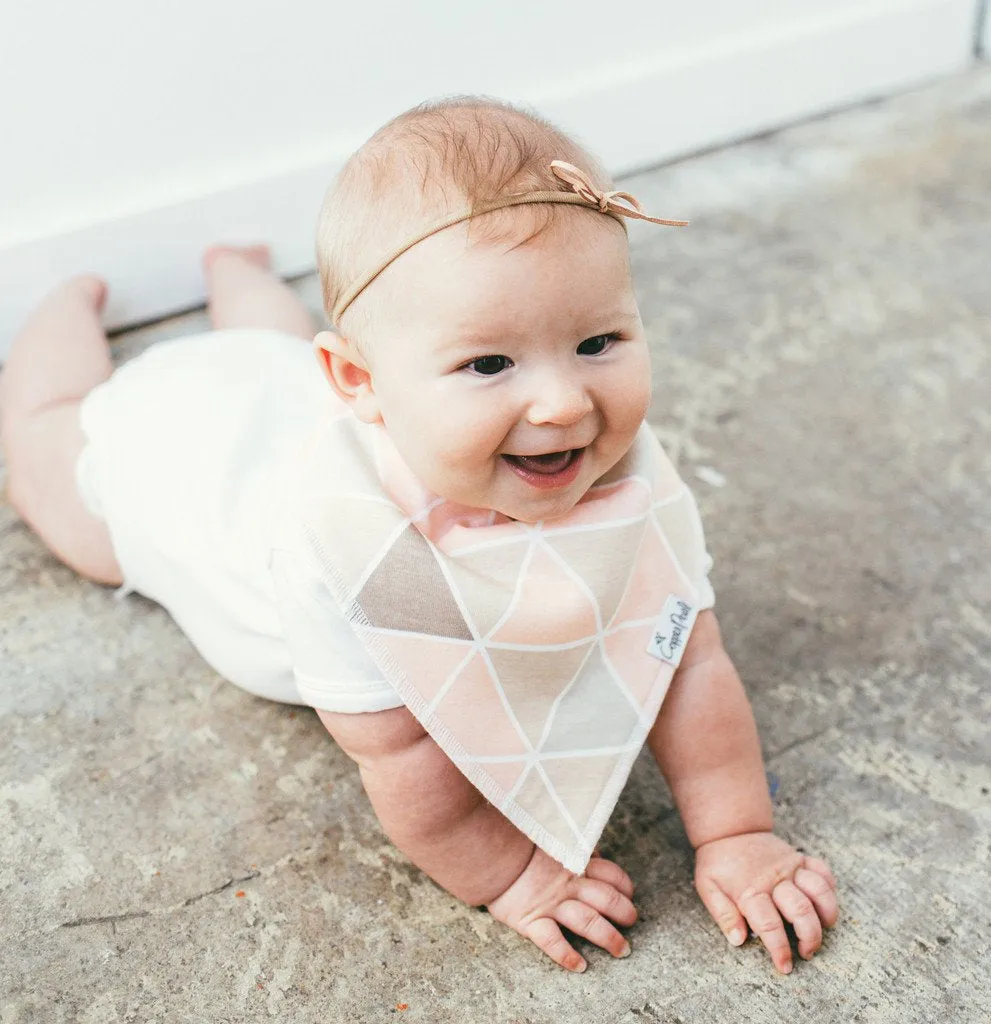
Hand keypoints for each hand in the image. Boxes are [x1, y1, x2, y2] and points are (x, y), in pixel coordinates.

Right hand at [486, 848, 636, 971]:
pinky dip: (567, 956)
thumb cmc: (518, 843)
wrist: (488, 853)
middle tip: (631, 922)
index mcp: (574, 862)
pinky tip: (579, 966)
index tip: (628, 894)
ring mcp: (551, 903)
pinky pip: (552, 941)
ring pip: (588, 922)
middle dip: (625, 913)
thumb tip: (591, 853)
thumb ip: (571, 847)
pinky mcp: (531, 920)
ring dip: (609, 938)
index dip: (624, 886)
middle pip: (606, 900)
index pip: (610, 874)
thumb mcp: (551, 838)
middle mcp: (567, 884)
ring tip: (621, 950)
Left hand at [694, 831, 837, 972]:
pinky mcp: (799, 857)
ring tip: (823, 929)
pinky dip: (830, 888)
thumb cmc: (718, 863)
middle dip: (810, 938)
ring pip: (819, 890)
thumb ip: (722, 914)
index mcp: (750, 890)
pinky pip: (823, 870)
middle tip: (807, 952)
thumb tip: (738, 940)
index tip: (785, 966)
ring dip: (827, 914)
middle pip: (801, 910)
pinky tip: (825, 904)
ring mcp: (790, 866)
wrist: (729, 829)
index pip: (769, 925)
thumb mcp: (708, 887)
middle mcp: (774, 878)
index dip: (780, 950)